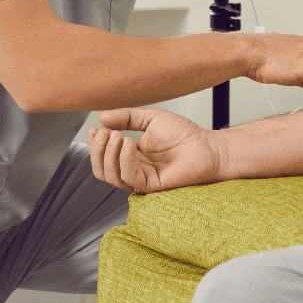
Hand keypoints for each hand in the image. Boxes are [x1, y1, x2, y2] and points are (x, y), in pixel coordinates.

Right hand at [88, 107, 220, 192]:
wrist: (208, 146)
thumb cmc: (185, 134)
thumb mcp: (150, 118)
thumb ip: (127, 117)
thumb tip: (102, 117)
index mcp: (131, 156)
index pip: (104, 157)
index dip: (95, 145)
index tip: (94, 129)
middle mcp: (134, 169)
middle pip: (102, 169)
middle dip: (98, 151)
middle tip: (104, 133)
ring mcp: (141, 179)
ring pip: (111, 176)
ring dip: (109, 155)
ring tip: (117, 136)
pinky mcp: (151, 185)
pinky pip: (129, 177)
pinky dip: (124, 160)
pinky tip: (128, 144)